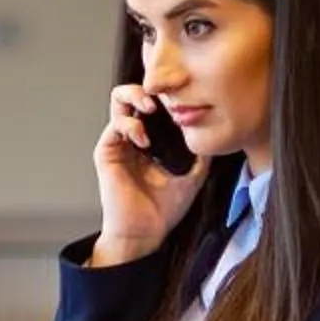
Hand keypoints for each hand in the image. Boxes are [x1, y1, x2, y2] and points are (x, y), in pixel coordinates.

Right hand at [90, 85, 203, 266]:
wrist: (145, 233)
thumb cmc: (164, 209)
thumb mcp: (193, 175)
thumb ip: (200, 152)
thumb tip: (213, 130)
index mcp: (151, 139)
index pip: (154, 103)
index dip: (165, 94)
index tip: (182, 94)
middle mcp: (133, 136)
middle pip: (133, 94)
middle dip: (148, 87)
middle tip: (163, 96)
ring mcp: (118, 142)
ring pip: (118, 101)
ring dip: (136, 97)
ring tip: (152, 109)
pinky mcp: (106, 153)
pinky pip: (114, 126)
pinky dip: (130, 126)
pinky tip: (144, 140)